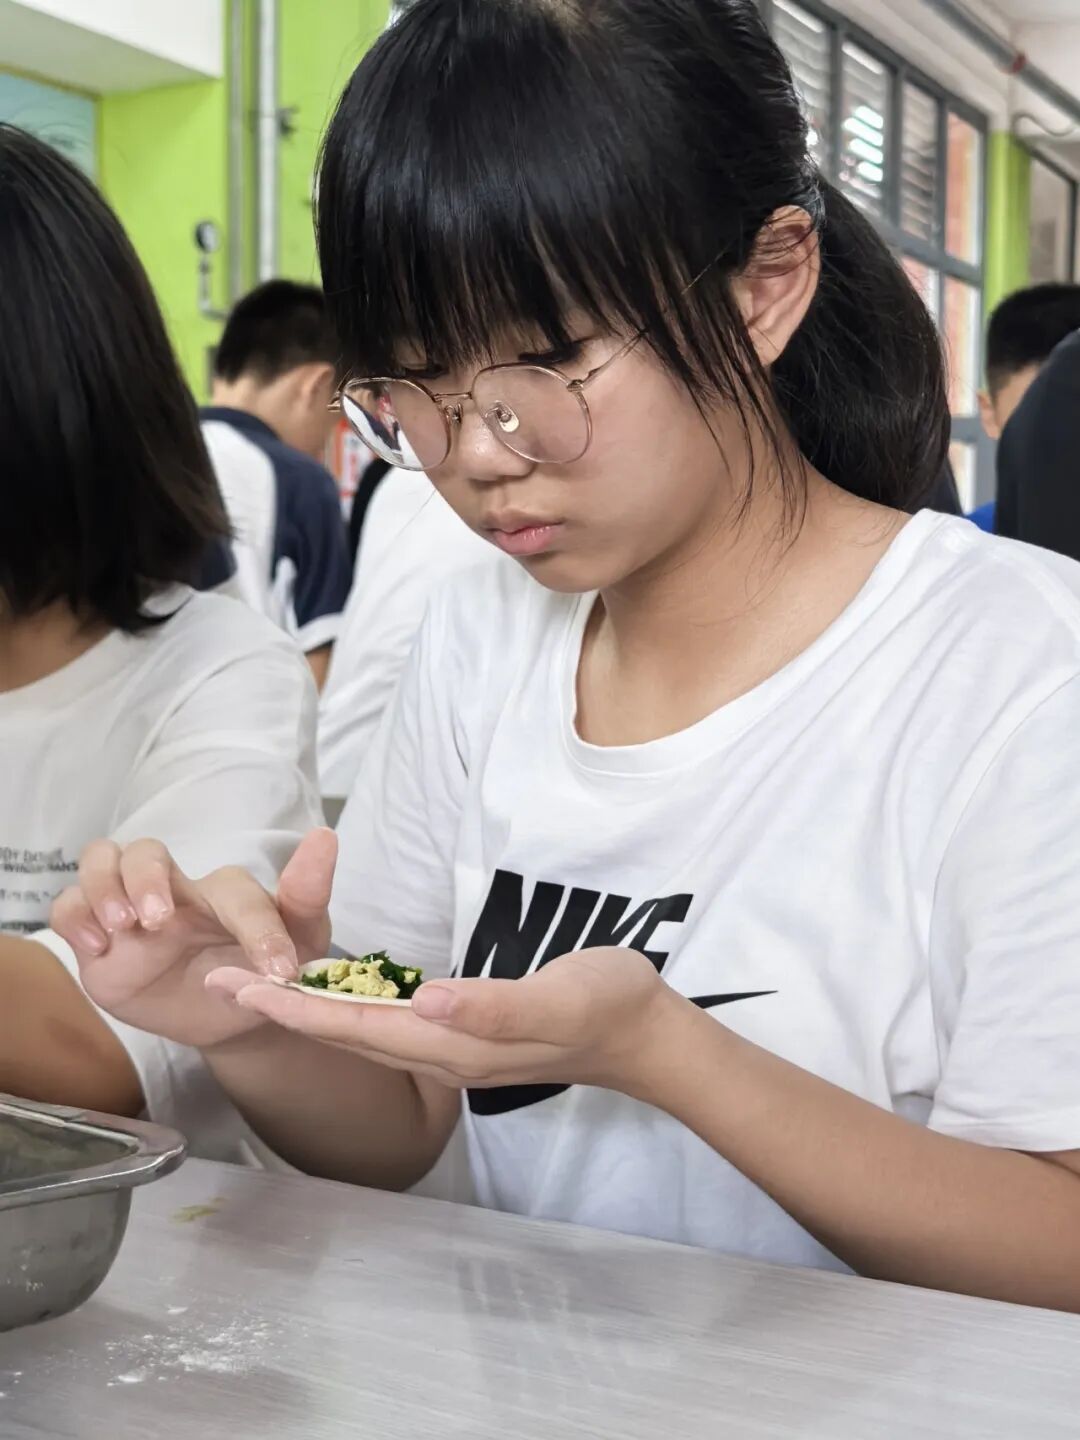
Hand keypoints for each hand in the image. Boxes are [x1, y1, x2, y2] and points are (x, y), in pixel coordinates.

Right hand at [51, 830, 336, 1049]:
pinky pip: (68, 906)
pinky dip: (75, 917)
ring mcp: (133, 912)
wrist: (232, 1019)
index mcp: (228, 894)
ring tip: (123, 925)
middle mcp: (176, 892)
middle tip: (158, 920)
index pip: (236, 892)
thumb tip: (324, 837)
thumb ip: (308, 897)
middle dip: (147, 878)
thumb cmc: (265, 970)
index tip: (278, 970)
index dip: (257, 927)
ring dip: (105, 886)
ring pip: (101, 860)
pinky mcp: (99, 942)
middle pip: (146, 850)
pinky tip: (97, 946)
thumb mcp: (301, 943)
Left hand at [207, 945, 686, 1095]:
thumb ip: (492, 1003)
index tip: (239, 985)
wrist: (643, 1034)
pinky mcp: (461, 1035)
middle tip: (217, 982)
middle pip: (345, 1035)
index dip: (296, 1007)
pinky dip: (343, 1008)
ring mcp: (451, 1049)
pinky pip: (386, 1025)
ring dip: (304, 1010)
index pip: (358, 1028)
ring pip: (361, 1032)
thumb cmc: (606, 1004)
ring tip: (255, 986)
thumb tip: (423, 1000)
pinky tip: (329, 993)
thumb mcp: (559, 996)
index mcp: (456, 1045)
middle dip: (280, 1009)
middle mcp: (442, 1054)